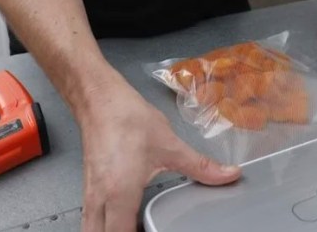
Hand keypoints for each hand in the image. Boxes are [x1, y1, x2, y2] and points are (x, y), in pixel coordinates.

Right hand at [77, 71, 240, 231]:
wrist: (100, 99)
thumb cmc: (126, 118)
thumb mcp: (170, 145)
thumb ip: (201, 166)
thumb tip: (227, 174)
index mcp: (120, 193)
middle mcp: (100, 198)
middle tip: (143, 230)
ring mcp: (91, 193)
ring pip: (91, 229)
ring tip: (133, 227)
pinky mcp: (89, 185)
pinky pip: (90, 216)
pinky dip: (103, 223)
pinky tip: (120, 216)